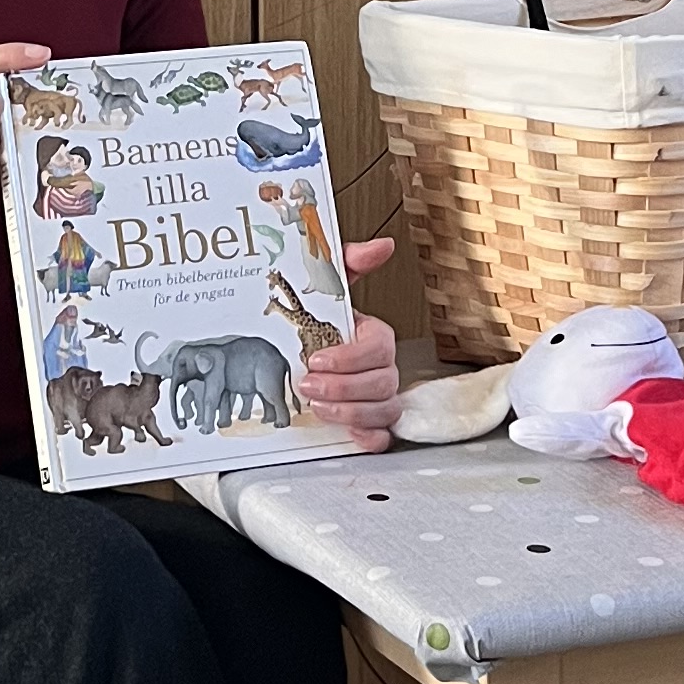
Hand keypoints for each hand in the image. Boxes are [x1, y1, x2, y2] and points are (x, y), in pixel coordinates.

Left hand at [300, 234, 401, 448]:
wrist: (299, 348)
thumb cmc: (319, 321)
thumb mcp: (327, 287)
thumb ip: (347, 262)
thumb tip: (380, 245)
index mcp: (374, 336)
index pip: (380, 348)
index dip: (351, 357)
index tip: (318, 358)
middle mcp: (380, 368)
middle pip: (383, 383)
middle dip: (344, 386)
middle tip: (309, 383)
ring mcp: (377, 398)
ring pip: (384, 411)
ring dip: (349, 411)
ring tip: (316, 404)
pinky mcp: (368, 423)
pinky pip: (382, 437)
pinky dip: (368, 437)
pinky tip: (345, 430)